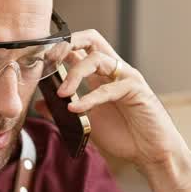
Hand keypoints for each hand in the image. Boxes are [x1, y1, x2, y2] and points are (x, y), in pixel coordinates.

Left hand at [53, 30, 188, 170]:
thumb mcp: (86, 123)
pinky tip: (76, 109)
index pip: (80, 49)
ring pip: (98, 58)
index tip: (40, 59)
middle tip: (51, 57)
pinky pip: (109, 88)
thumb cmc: (124, 135)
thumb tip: (40, 104)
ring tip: (61, 94)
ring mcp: (126, 77)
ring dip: (75, 74)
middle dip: (69, 42)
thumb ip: (64, 112)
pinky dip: (90, 98)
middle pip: (92, 39)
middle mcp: (114, 71)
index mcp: (101, 75)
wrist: (151, 153)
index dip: (59, 49)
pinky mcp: (137, 90)